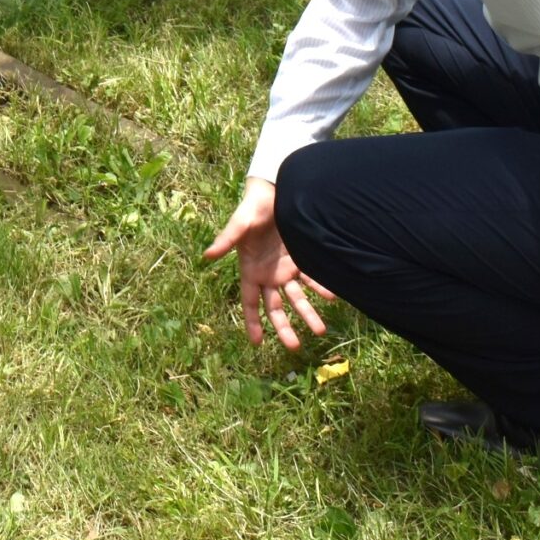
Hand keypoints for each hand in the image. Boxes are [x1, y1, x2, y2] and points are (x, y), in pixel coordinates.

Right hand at [201, 180, 337, 349]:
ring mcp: (285, 269)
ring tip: (321, 331)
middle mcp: (268, 275)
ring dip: (308, 314)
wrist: (274, 191)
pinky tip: (332, 297)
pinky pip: (312, 277)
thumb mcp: (239, 224)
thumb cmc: (252, 207)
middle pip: (275, 308)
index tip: (257, 343)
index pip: (250, 302)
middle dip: (284, 328)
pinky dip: (321, 287)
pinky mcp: (301, 259)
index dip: (252, 322)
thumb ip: (227, 240)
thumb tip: (207, 256)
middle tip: (294, 347)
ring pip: (297, 298)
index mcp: (250, 270)